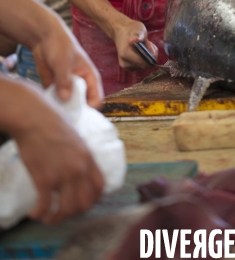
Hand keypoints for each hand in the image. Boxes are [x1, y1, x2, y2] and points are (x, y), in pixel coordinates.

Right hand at [13, 89, 103, 224]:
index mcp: (88, 157)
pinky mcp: (44, 179)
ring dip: (57, 218)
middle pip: (85, 202)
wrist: (34, 117)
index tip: (83, 202)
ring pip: (68, 209)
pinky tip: (35, 213)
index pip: (100, 186)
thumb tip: (77, 167)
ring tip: (49, 217)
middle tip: (64, 212)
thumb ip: (79, 154)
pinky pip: (45, 206)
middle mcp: (79, 169)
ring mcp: (62, 175)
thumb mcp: (75, 137)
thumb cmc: (52, 121)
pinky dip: (39, 213)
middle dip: (75, 212)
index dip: (93, 199)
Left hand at [31, 18, 102, 108]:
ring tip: (54, 112)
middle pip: (82, 104)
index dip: (90, 108)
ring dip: (62, 109)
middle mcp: (80, 84)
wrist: (44, 37)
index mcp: (89, 77)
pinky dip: (52, 104)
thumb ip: (65, 80)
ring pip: (68, 104)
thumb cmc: (60, 45)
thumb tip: (66, 99)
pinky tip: (46, 105)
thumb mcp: (63, 62)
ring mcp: (67, 86)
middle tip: (65, 116)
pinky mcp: (55, 87)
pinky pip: (55, 100)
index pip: (96, 98)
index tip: (78, 114)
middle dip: (75, 111)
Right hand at [112, 14, 158, 70]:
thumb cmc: (131, 29)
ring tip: (143, 46)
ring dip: (147, 57)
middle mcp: (125, 63)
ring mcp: (127, 67)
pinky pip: (141, 66)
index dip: (151, 54)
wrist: (121, 32)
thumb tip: (135, 41)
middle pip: (146, 65)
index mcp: (126, 54)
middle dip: (149, 55)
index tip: (148, 44)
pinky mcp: (129, 68)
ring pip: (145, 66)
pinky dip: (144, 59)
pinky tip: (141, 51)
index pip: (145, 63)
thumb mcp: (138, 29)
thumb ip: (140, 36)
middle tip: (146, 43)